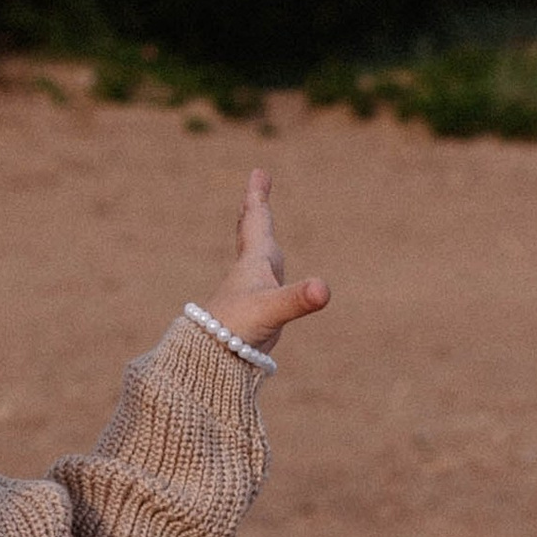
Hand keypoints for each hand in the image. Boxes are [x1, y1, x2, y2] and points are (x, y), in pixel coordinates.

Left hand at [205, 168, 328, 354]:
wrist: (213, 364)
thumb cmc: (236, 331)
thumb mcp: (271, 310)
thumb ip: (297, 299)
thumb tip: (323, 290)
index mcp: (253, 264)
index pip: (256, 222)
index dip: (257, 197)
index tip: (258, 172)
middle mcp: (251, 274)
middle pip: (252, 233)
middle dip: (256, 209)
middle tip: (256, 186)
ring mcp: (253, 294)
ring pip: (257, 257)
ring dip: (260, 238)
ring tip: (261, 226)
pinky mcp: (257, 314)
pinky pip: (265, 283)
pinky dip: (269, 273)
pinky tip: (269, 280)